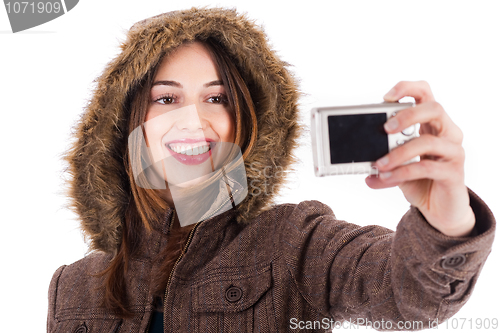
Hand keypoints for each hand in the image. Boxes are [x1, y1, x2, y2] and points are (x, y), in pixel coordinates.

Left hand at [365, 81, 474, 236]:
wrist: (440, 210)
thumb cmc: (419, 181)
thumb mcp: (396, 166)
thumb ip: (382, 159)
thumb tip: (356, 163)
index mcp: (431, 124)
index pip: (425, 93)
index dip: (407, 88)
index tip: (386, 97)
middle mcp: (447, 133)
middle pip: (434, 109)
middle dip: (407, 114)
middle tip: (386, 128)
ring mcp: (453, 152)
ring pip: (428, 141)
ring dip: (398, 152)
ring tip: (379, 164)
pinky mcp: (454, 173)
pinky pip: (427, 167)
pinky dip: (402, 172)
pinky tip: (386, 179)